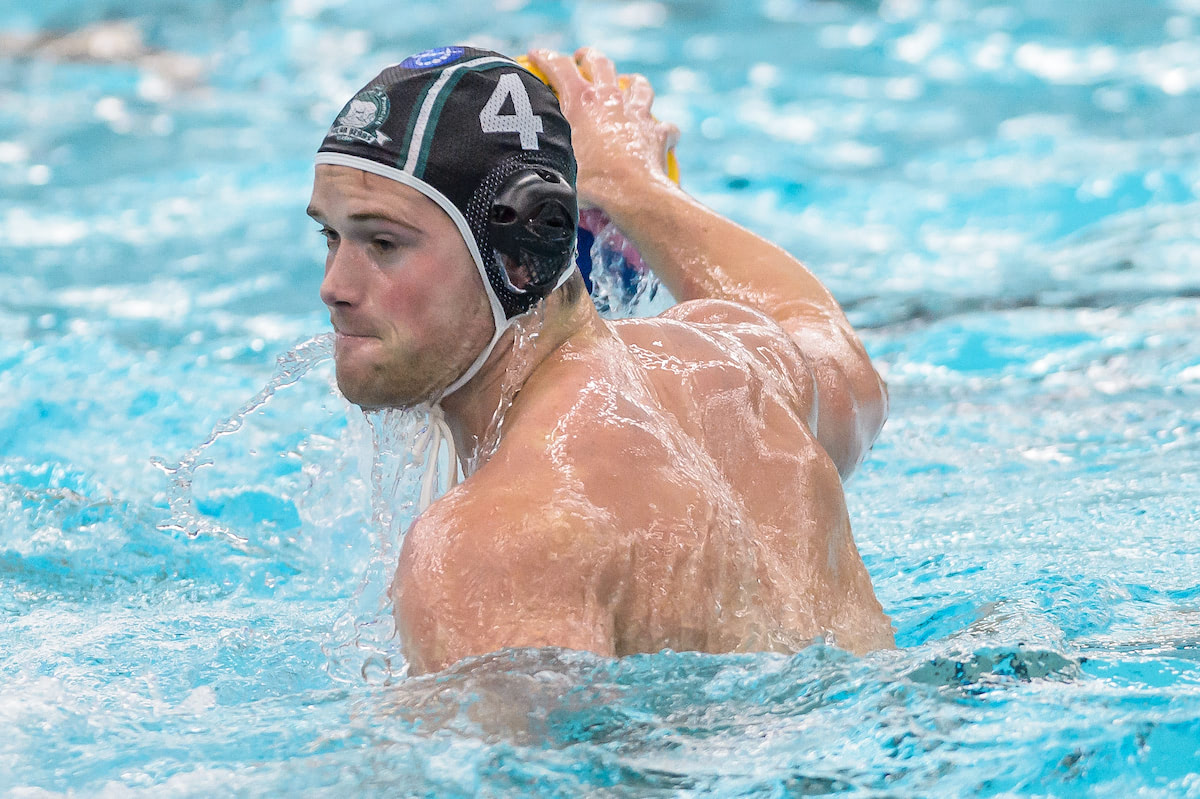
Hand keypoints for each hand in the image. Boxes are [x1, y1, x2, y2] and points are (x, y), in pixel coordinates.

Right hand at [527, 47, 678, 212]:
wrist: (631, 194)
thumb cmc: (590, 181)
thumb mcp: (556, 162)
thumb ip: (545, 152)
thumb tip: (527, 160)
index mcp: (581, 101)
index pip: (558, 67)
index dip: (545, 58)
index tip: (536, 55)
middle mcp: (610, 99)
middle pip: (600, 64)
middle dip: (588, 58)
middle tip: (581, 60)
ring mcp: (637, 114)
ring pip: (638, 85)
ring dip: (632, 84)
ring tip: (627, 86)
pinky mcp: (656, 134)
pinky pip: (663, 127)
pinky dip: (659, 130)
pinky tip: (656, 135)